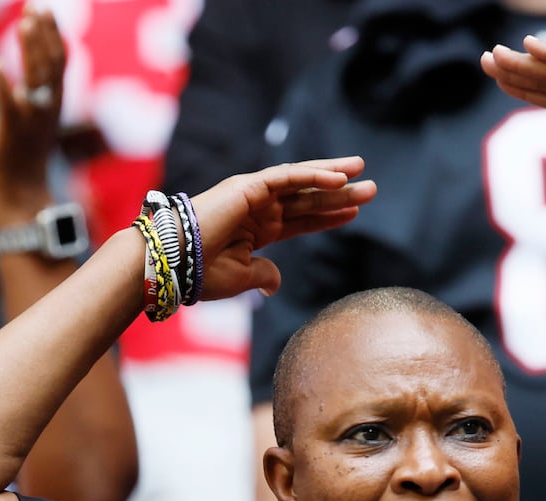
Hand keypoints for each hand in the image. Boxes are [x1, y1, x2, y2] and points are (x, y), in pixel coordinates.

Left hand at [0, 3, 66, 203]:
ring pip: (36, 80)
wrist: (19, 188)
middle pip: (50, 65)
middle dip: (43, 35)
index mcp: (53, 101)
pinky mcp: (10, 132)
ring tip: (23, 24)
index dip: (53, 33)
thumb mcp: (33, 113)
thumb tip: (34, 61)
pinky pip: (8, 106)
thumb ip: (35, 87)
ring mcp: (31, 120)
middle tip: (35, 7)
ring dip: (30, 51)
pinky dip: (3, 86)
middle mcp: (47, 107)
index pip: (58, 61)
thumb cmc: (22, 148)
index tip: (44, 8)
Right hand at [189, 158, 377, 299]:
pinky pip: (289, 177)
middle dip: (340, 194)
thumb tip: (275, 284)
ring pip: (303, 183)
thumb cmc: (200, 271)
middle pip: (309, 199)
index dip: (328, 216)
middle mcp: (260, 209)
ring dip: (334, 177)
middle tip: (372, 190)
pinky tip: (341, 177)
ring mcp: (256, 195)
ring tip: (363, 172)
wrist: (174, 261)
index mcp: (260, 230)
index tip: (354, 213)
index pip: (302, 220)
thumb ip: (264, 275)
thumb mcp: (242, 278)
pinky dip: (314, 176)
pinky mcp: (250, 186)